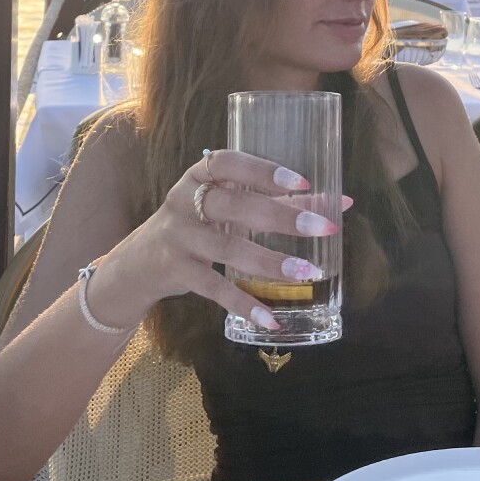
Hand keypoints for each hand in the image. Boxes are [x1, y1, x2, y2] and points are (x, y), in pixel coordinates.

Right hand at [89, 148, 341, 331]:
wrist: (138, 264)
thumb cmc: (198, 225)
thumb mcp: (229, 207)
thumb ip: (279, 201)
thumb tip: (341, 202)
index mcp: (200, 175)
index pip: (228, 162)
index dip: (263, 170)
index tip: (301, 181)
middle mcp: (185, 201)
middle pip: (234, 205)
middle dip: (282, 216)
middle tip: (323, 228)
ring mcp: (179, 236)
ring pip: (227, 248)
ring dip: (270, 262)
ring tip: (308, 273)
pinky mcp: (177, 271)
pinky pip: (214, 288)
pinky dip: (243, 303)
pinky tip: (270, 318)